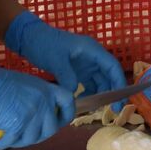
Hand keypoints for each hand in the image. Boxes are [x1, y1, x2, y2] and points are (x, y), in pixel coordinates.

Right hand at [0, 46, 73, 148]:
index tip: (59, 122)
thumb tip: (37, 114)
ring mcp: (32, 114)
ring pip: (31, 138)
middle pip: (51, 128)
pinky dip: (2, 143)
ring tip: (8, 139)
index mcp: (46, 89)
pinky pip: (12, 141)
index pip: (68, 102)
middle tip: (27, 136)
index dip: (66, 114)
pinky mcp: (18, 125)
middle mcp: (43, 102)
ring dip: (19, 142)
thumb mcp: (25, 85)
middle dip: (39, 136)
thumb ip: (36, 97)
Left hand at [5, 11, 124, 96]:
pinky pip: (88, 84)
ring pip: (100, 81)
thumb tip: (75, 93)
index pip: (112, 66)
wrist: (30, 38)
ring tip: (95, 108)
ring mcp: (85, 64)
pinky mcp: (77, 70)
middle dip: (112, 92)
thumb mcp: (56, 60)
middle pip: (109, 75)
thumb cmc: (45, 43)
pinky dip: (88, 93)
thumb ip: (67, 77)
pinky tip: (81, 101)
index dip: (119, 82)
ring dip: (100, 94)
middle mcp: (92, 57)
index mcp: (92, 50)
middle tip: (114, 111)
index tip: (121, 99)